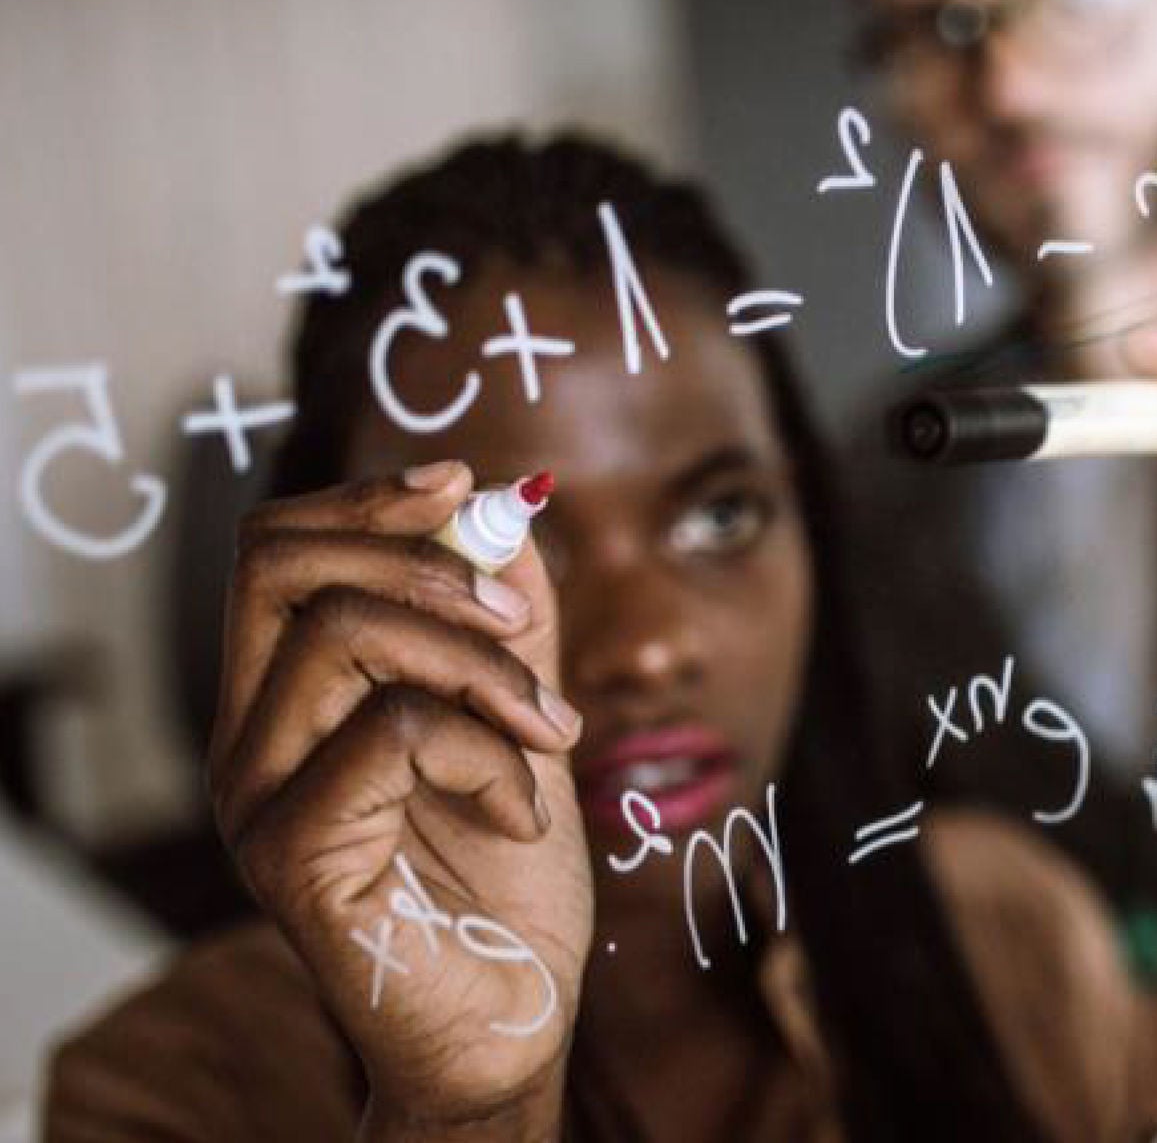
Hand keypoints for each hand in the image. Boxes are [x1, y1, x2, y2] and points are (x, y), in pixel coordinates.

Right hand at [208, 463, 591, 1130]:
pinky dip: (490, 754)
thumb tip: (503, 506)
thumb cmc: (508, 881)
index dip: (368, 499)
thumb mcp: (520, 720)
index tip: (465, 487)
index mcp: (287, 698)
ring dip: (483, 663)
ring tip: (553, 733)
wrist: (512, 1023)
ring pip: (342, 633)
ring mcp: (257, 799)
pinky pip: (393, 733)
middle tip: (522, 623)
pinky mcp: (294, 857)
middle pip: (276, 563)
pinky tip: (525, 815)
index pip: (276, 547)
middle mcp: (249, 741)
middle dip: (424, 561)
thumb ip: (505, 619)